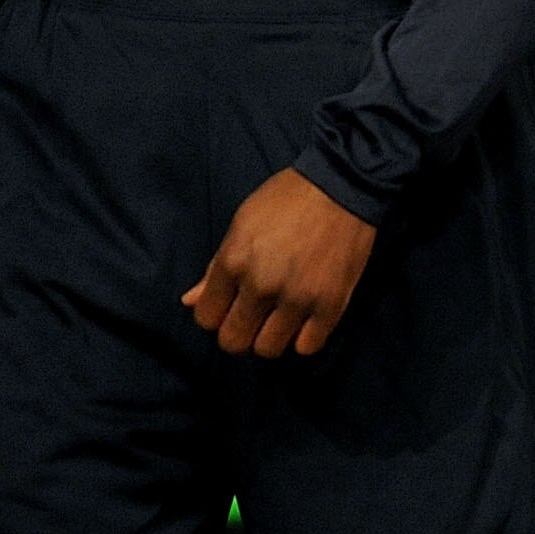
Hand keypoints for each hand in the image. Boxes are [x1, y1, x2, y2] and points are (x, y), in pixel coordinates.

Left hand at [183, 168, 377, 357]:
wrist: (344, 184)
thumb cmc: (288, 198)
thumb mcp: (243, 222)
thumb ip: (216, 265)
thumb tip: (190, 301)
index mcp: (233, 262)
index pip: (206, 318)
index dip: (216, 315)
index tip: (230, 306)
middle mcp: (261, 286)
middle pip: (234, 341)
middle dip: (239, 332)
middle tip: (253, 318)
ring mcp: (297, 298)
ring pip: (268, 349)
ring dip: (270, 338)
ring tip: (280, 320)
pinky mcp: (331, 304)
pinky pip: (307, 347)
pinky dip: (303, 339)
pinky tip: (305, 322)